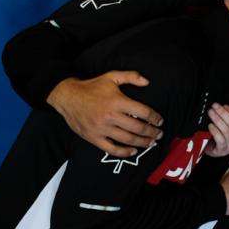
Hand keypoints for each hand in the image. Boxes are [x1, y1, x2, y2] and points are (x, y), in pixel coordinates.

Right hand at [46, 72, 163, 156]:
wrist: (68, 97)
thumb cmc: (92, 87)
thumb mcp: (112, 76)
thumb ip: (131, 76)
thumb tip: (147, 82)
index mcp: (117, 101)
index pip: (143, 112)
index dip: (155, 117)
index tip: (160, 121)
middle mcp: (110, 116)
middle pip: (137, 128)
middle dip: (152, 132)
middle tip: (159, 134)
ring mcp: (101, 128)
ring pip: (127, 139)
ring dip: (142, 142)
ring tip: (151, 142)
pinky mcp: (93, 137)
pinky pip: (111, 149)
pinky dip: (124, 152)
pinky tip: (133, 151)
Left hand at [204, 104, 228, 156]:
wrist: (214, 149)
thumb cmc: (223, 136)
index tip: (225, 106)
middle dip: (223, 113)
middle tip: (215, 106)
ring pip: (226, 130)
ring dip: (217, 119)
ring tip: (211, 113)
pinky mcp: (222, 151)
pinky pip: (220, 139)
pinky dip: (215, 131)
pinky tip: (210, 125)